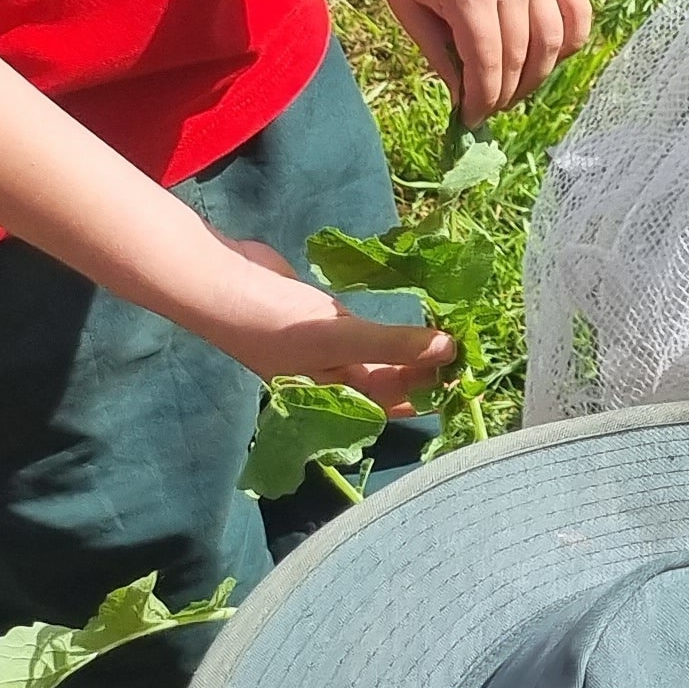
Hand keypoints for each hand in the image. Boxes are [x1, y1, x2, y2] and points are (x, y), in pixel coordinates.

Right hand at [208, 237, 455, 401]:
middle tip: (470, 347)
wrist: (218, 281)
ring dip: (413, 346)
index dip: (430, 394)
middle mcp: (331, 381)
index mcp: (331, 399)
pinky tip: (420, 315)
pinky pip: (369, 331)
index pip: (392, 406)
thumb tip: (448, 349)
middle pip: (391, 381)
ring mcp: (326, 351)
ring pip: (382, 355)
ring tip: (454, 329)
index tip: (468, 377)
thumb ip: (394, 345)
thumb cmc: (272, 321)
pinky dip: (392, 326)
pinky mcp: (324, 322)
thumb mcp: (337, 337)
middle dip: (428, 368)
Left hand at [370, 0, 592, 124]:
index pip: (487, 62)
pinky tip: (551, 57)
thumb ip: (441, 57)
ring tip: (517, 88)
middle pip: (521, 56)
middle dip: (506, 92)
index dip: (482, 98)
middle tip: (492, 106)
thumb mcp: (409, 11)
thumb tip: (467, 100)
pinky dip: (571, 40)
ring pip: (553, 41)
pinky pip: (577, 10)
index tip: (473, 118)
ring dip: (537, 75)